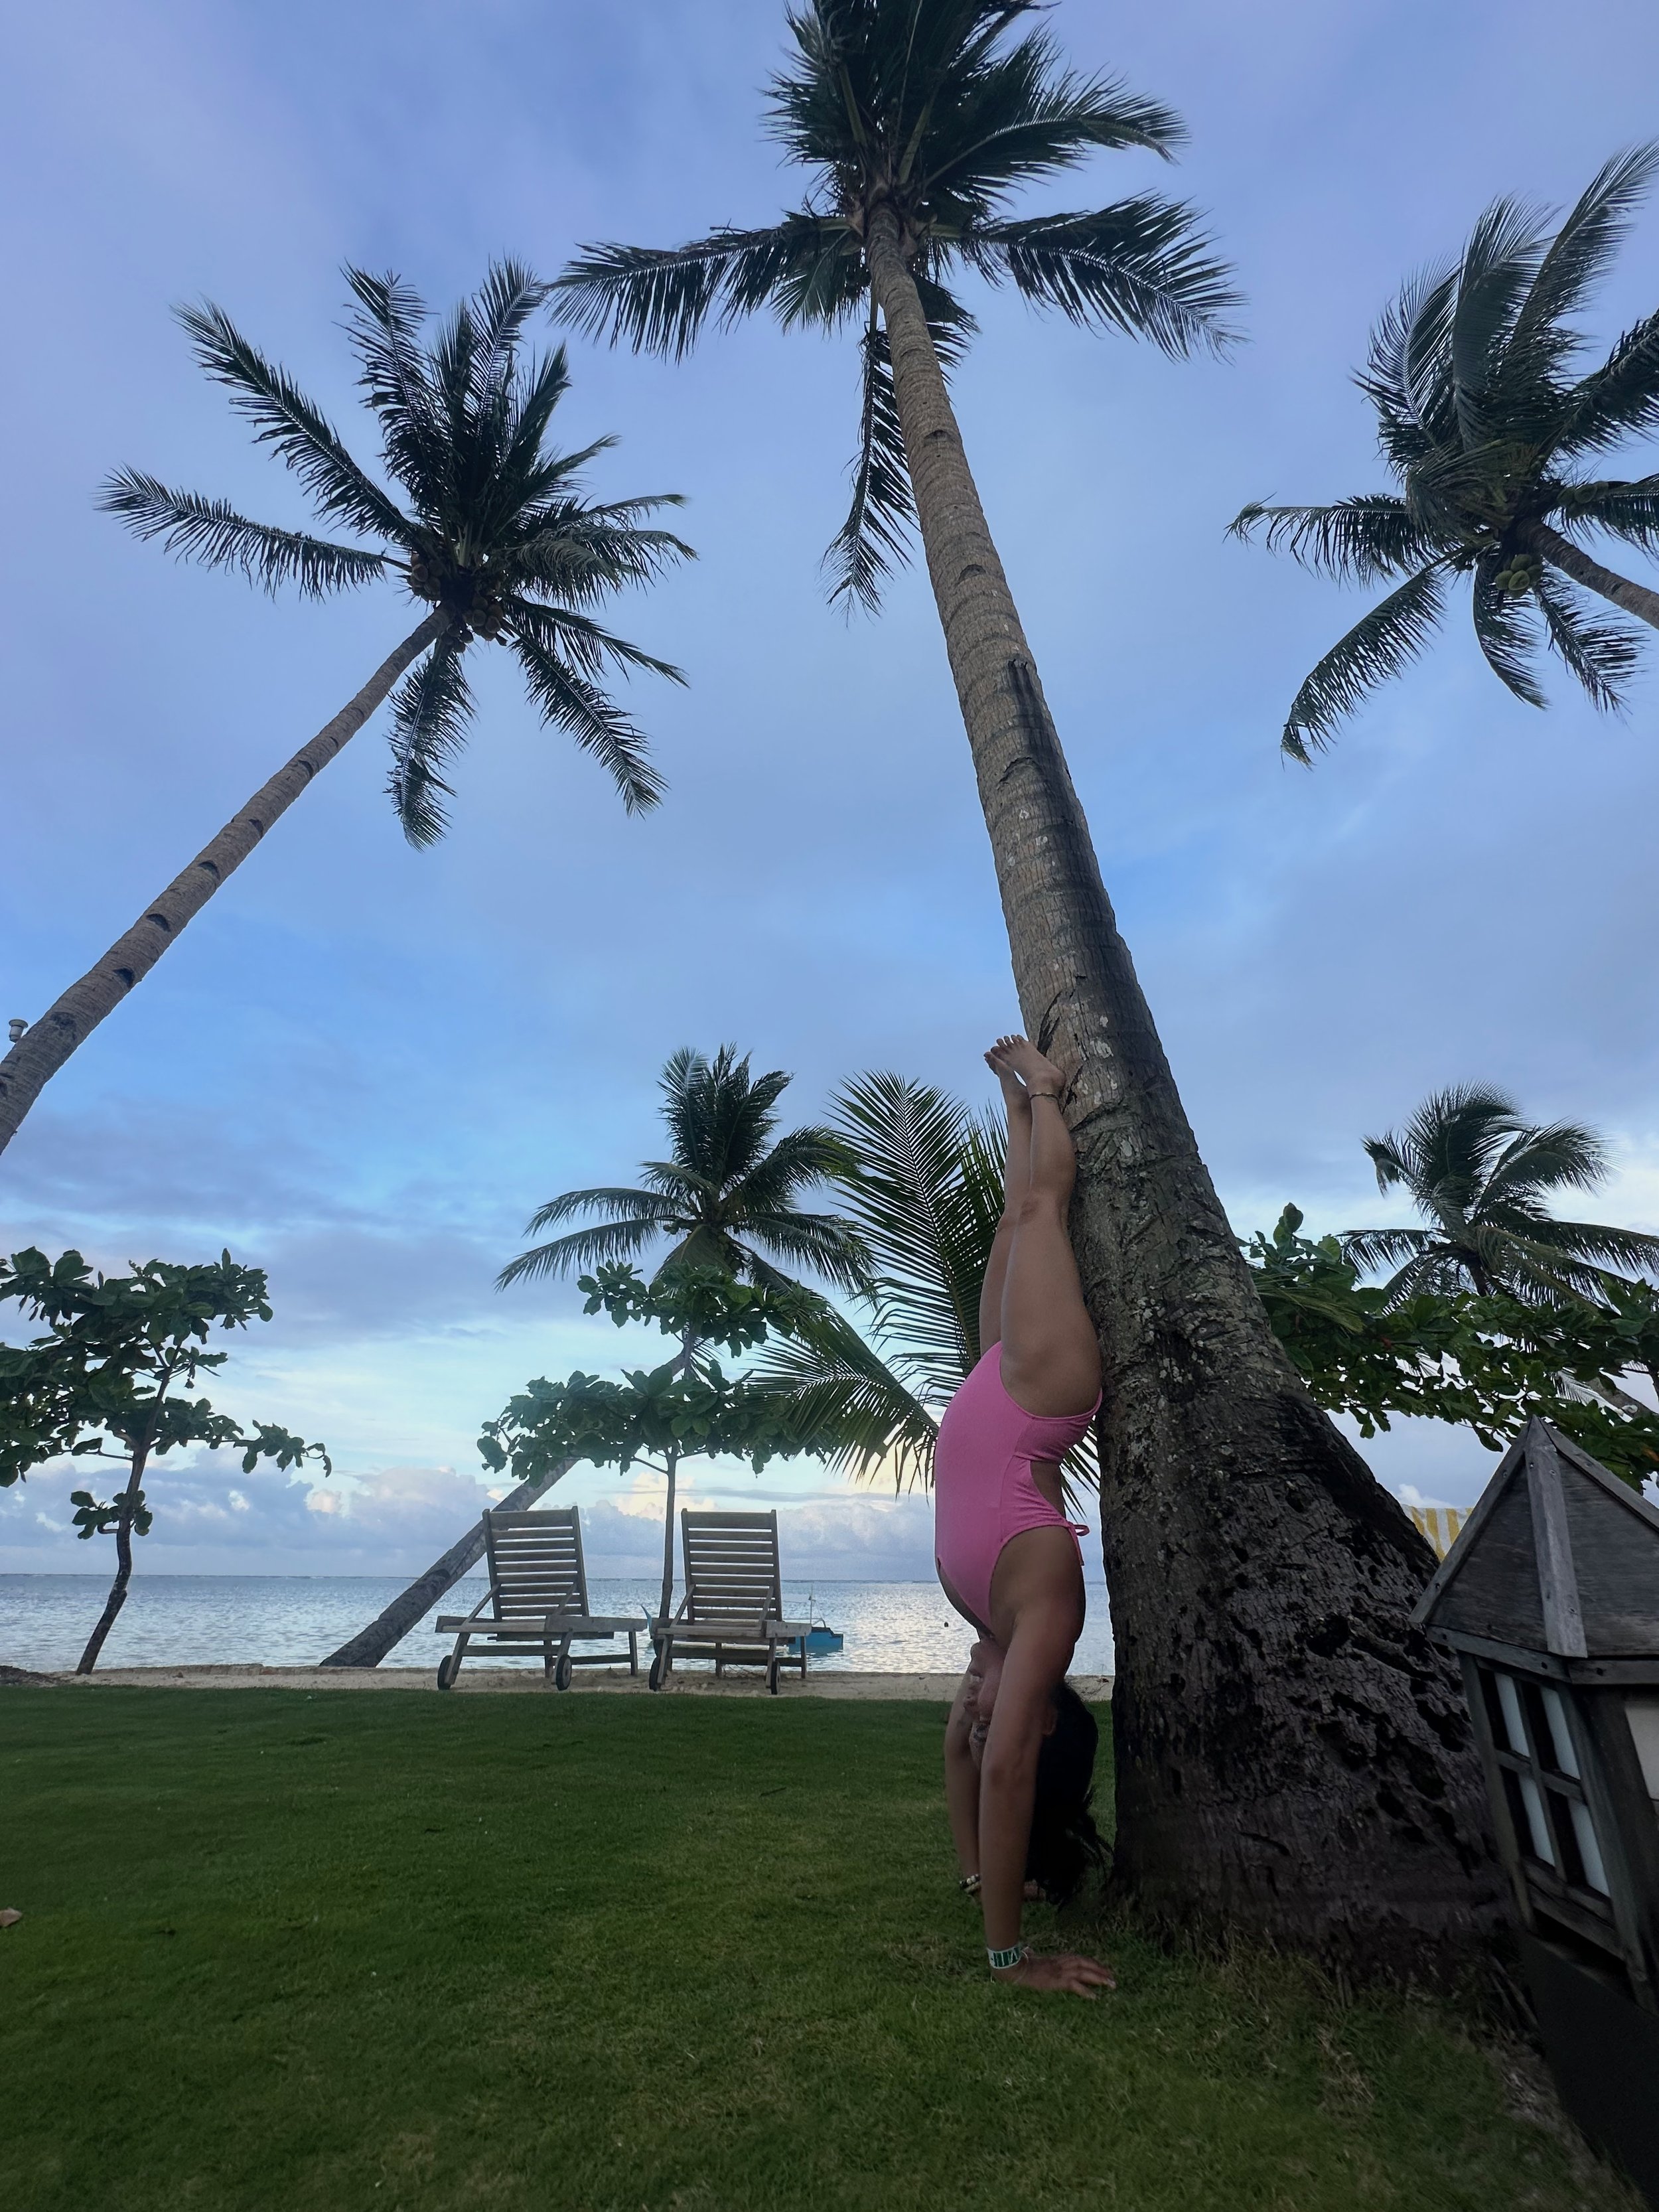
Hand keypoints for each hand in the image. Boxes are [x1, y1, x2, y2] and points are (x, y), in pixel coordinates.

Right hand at [996, 1950, 1115, 1997]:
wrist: (1017, 1967)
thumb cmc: (1021, 1963)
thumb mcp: (1031, 1958)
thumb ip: (1033, 1954)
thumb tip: (1028, 1949)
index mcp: (1059, 1958)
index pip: (1080, 1958)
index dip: (1093, 1963)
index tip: (1103, 1968)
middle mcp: (1063, 1963)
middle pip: (1086, 1963)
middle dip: (1101, 1970)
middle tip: (1113, 1977)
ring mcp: (1061, 1971)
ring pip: (1085, 1973)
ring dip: (1099, 1978)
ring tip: (1110, 1985)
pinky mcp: (1058, 1981)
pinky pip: (1075, 1986)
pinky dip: (1086, 1991)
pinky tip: (1094, 1997)